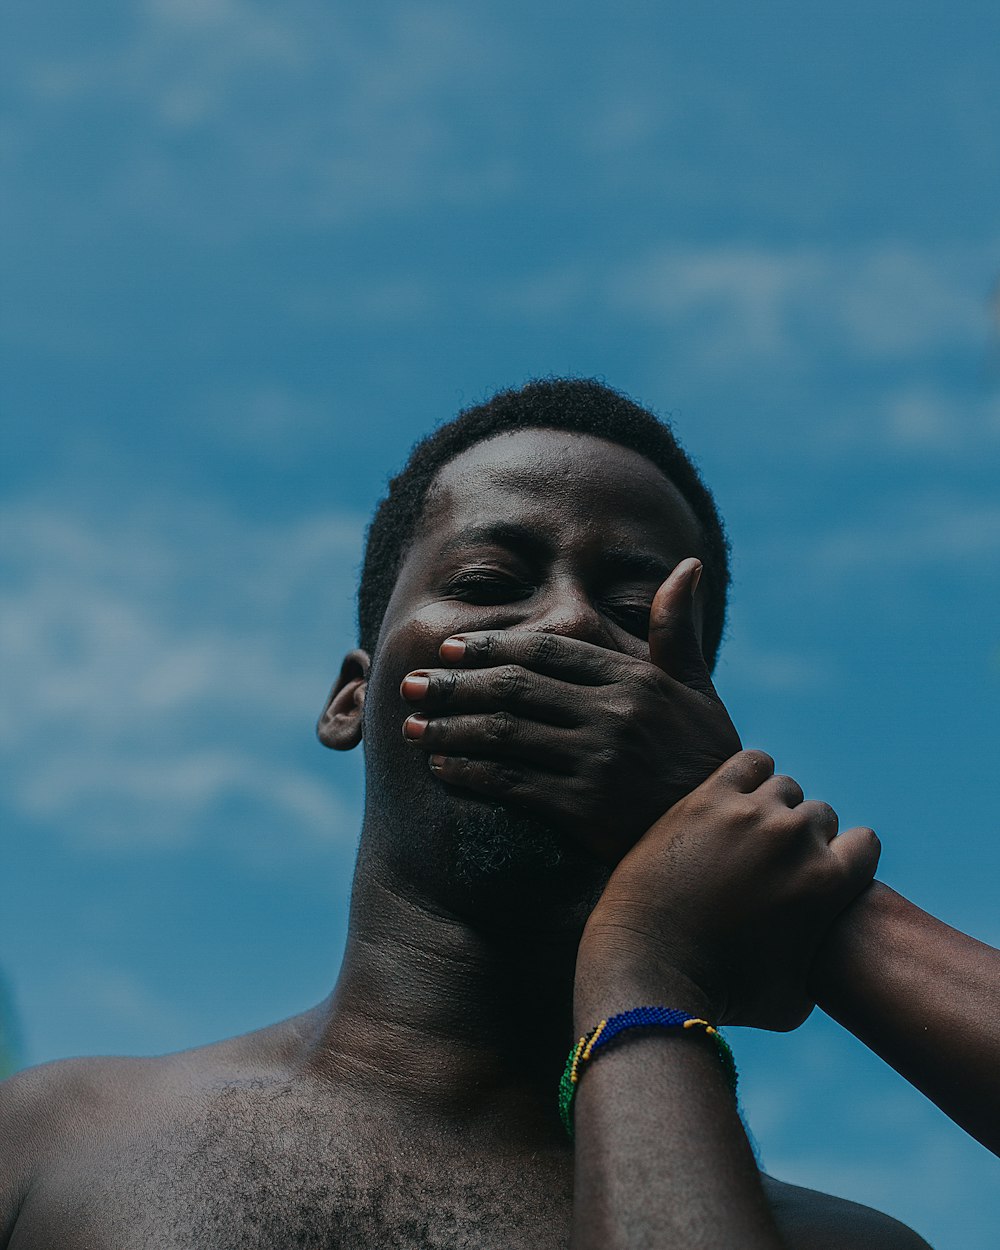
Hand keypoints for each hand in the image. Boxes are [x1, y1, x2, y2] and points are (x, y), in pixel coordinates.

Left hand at [399, 559, 740, 861]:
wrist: (724, 837)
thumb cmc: (703, 756)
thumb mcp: (698, 689)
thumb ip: (677, 630)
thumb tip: (686, 564)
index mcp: (635, 679)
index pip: (549, 651)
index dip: (492, 647)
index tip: (451, 648)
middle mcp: (615, 715)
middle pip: (515, 689)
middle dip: (454, 684)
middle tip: (410, 684)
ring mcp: (599, 762)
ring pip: (505, 734)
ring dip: (449, 728)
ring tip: (411, 727)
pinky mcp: (586, 810)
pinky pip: (513, 783)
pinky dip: (472, 773)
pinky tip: (443, 768)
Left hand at [575, 750, 880, 1030]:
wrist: (653, 968)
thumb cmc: (725, 995)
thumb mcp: (798, 998)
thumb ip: (824, 959)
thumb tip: (833, 947)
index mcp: (831, 883)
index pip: (864, 843)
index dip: (842, 858)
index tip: (817, 871)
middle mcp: (797, 839)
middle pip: (819, 815)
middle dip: (802, 836)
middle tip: (769, 860)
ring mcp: (751, 813)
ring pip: (784, 787)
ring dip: (772, 806)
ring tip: (745, 834)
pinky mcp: (707, 798)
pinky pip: (748, 762)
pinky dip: (749, 775)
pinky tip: (734, 797)